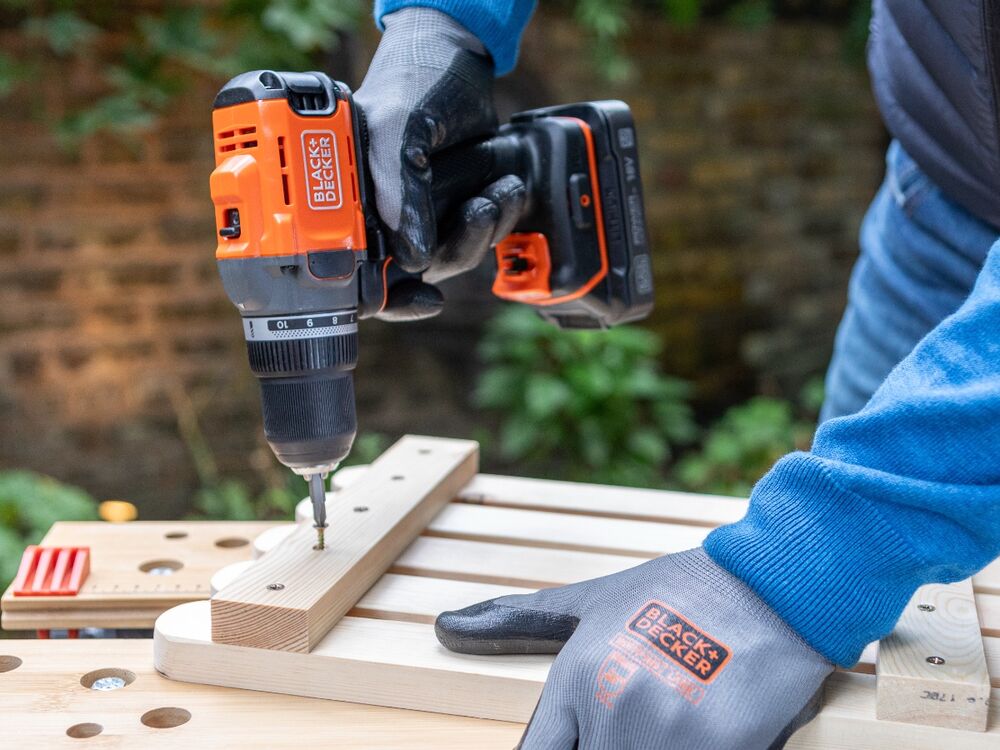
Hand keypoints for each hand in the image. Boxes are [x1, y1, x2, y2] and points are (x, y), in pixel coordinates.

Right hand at [353, 8, 525, 320]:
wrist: (454, 56)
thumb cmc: (410, 82)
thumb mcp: (397, 128)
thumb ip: (398, 190)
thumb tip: (412, 254)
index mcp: (351, 206)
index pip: (359, 278)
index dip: (389, 300)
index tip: (424, 299)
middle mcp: (382, 217)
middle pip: (415, 275)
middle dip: (456, 250)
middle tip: (478, 209)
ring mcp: (420, 215)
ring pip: (451, 258)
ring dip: (483, 232)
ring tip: (497, 191)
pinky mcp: (454, 208)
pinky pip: (476, 238)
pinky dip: (496, 221)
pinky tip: (503, 190)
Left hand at [435, 548, 832, 748]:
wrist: (770, 586)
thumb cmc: (676, 592)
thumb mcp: (591, 602)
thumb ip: (518, 619)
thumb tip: (444, 628)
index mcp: (577, 675)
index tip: (570, 744)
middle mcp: (614, 707)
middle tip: (618, 728)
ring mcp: (669, 734)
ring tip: (656, 725)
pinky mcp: (723, 749)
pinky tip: (689, 733)